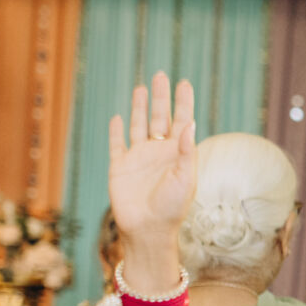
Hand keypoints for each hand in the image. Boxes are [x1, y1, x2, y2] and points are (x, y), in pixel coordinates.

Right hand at [108, 72, 196, 255]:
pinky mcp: (120, 167)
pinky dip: (116, 131)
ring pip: (138, 125)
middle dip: (160, 97)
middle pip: (159, 118)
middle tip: (161, 75)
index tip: (185, 83)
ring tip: (142, 88)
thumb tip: (190, 123)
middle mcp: (158, 153)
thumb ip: (185, 151)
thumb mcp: (184, 178)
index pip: (181, 122)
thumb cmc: (171, 208)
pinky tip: (117, 117)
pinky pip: (117, 144)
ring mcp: (138, 159)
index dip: (183, 102)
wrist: (148, 230)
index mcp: (177, 154)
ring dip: (140, 107)